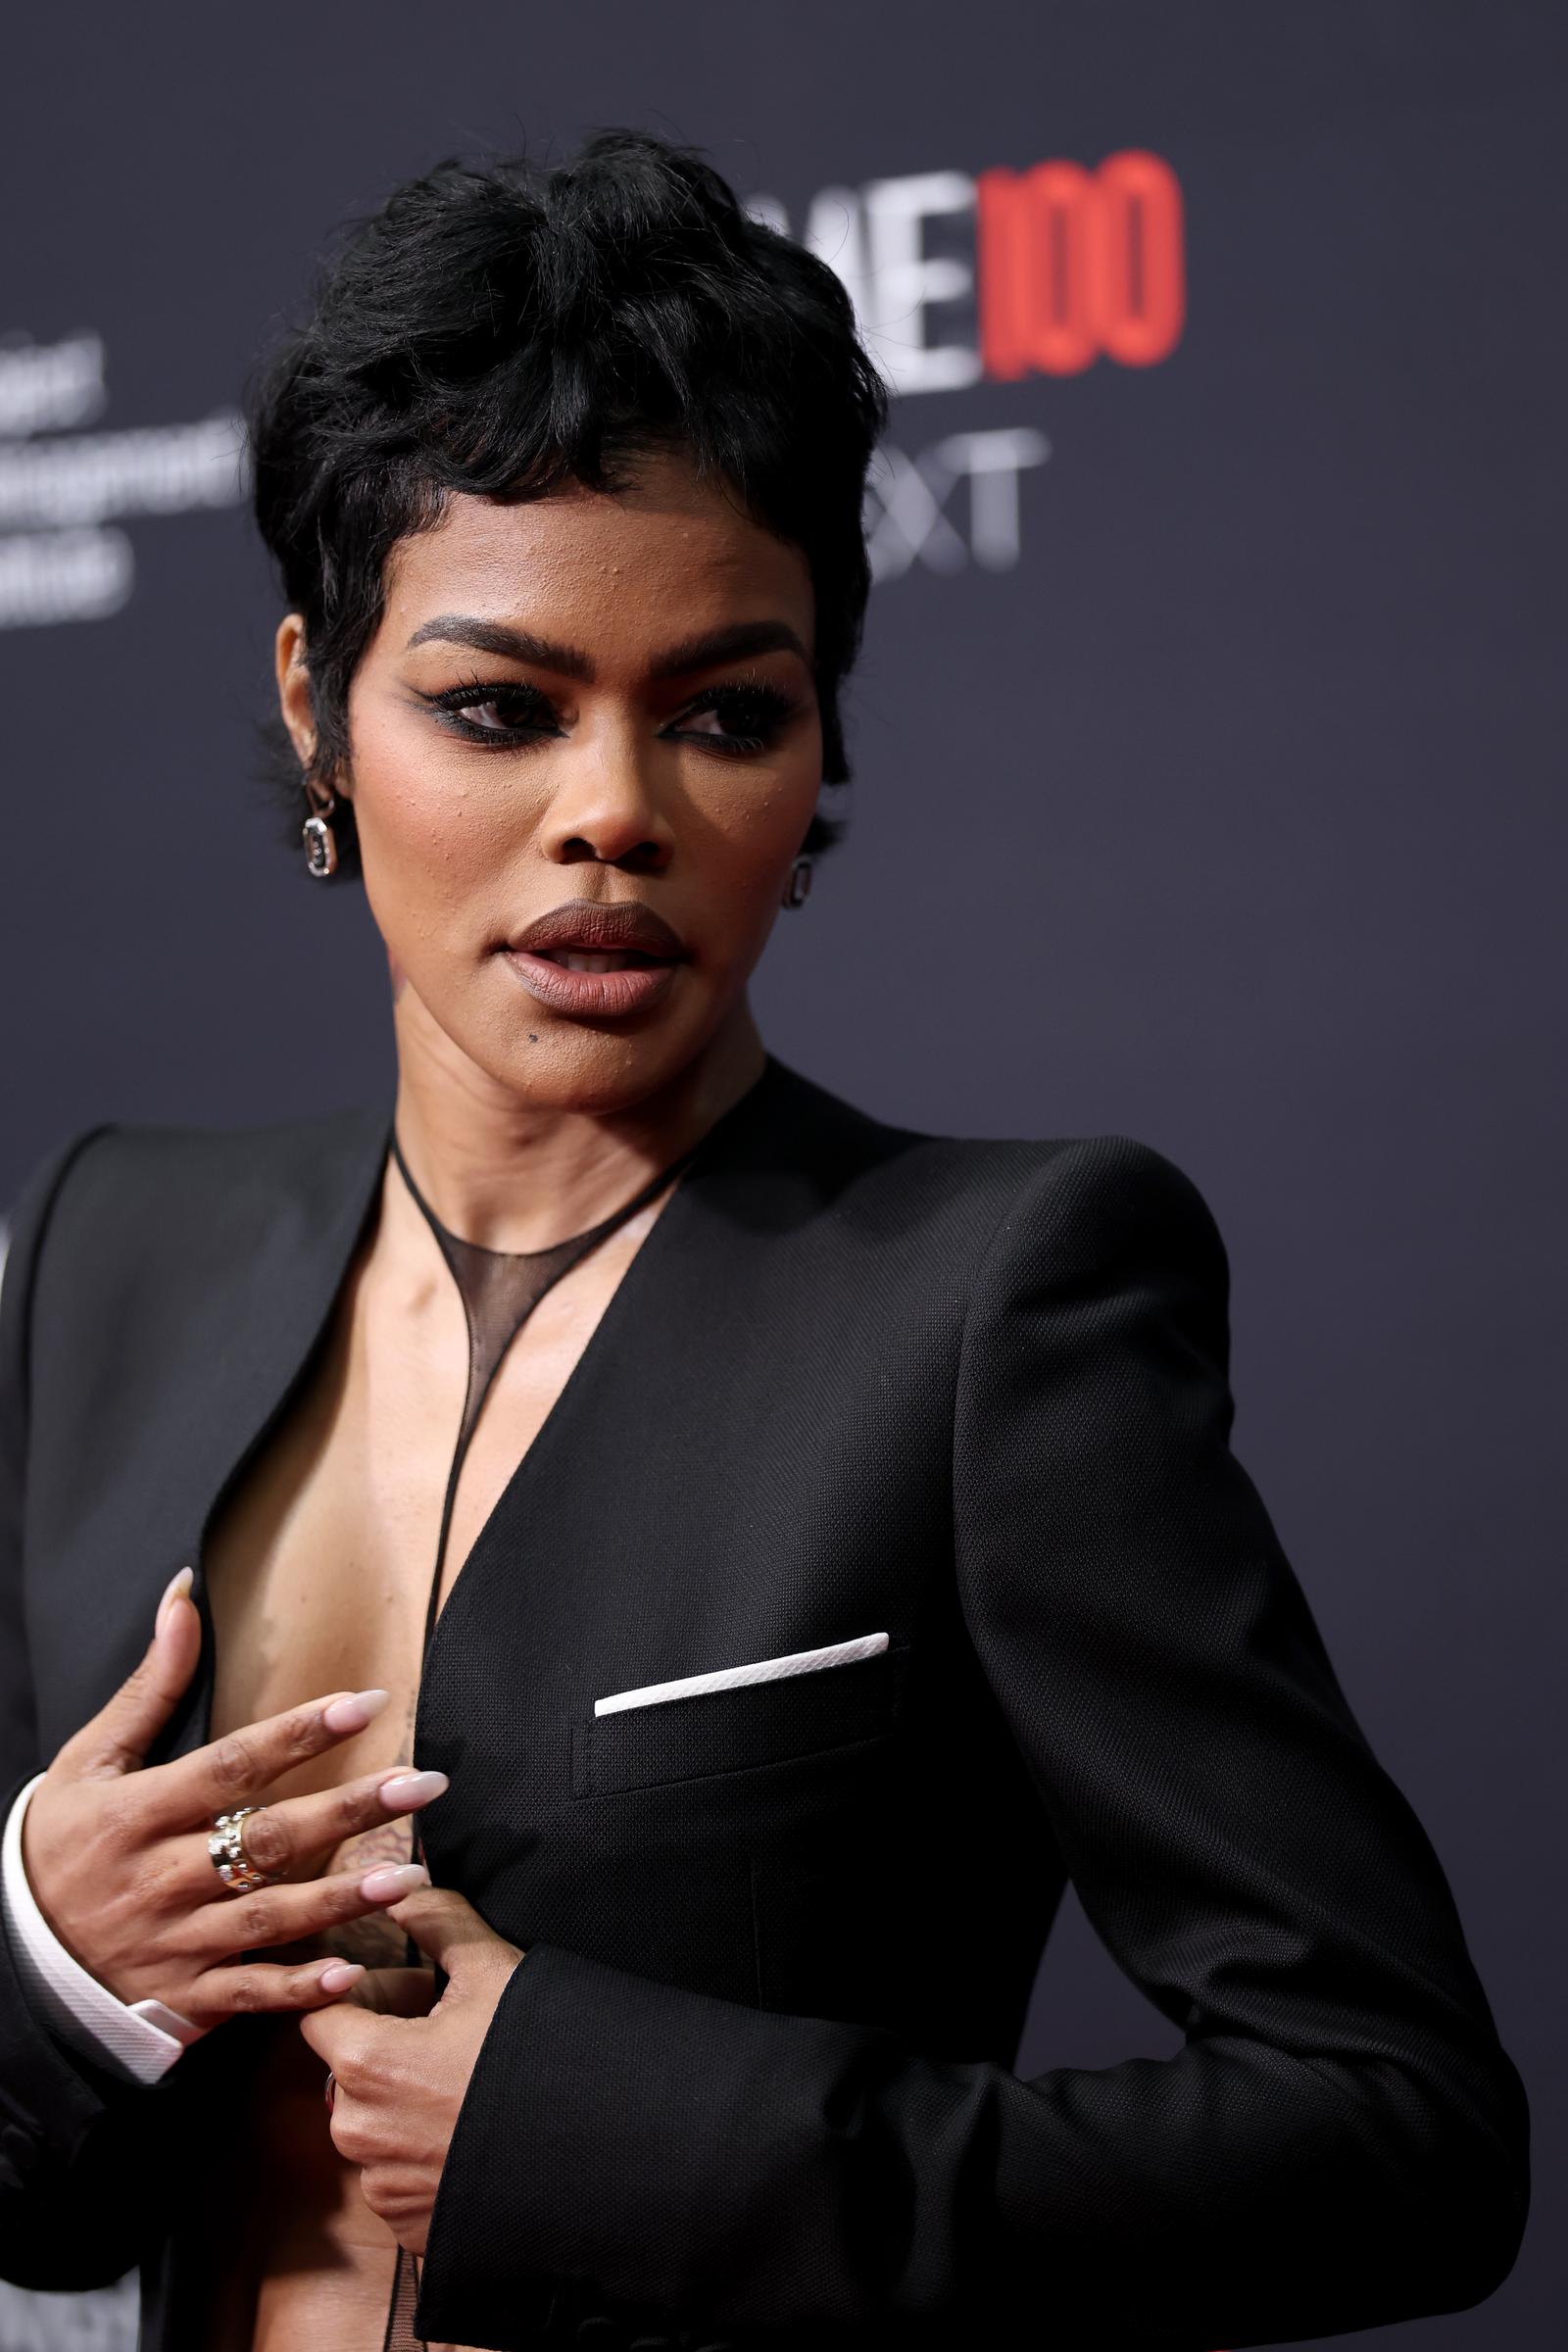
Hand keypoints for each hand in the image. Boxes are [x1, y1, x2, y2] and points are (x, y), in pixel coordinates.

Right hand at [20, 1566, 450, 2030]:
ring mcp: (175, 1940)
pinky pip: (246, 1995)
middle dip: (348, 1811)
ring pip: (268, 1919)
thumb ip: (152, 1684)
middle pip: (266, 1839)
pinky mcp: (184, 1996)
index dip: (298, 1734)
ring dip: (341, 1899)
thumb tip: (184, 1595)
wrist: (15, 1959)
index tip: (367, 1704)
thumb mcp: (89, 1760)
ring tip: (413, 1877)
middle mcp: (160, 1876)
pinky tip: (348, 1974)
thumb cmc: (60, 1843)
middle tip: (423, 1785)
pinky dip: (295, 1991)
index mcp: (138, 1812)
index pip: (230, 1765)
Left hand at [300, 1884, 523, 2255]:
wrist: (594, 2151)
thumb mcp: (491, 1969)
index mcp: (364, 2063)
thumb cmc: (535, 2055)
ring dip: (404, 2099)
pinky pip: (394, 2174)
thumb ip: (436, 1918)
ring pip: (372, 2122)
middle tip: (452, 2030)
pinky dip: (421, 2151)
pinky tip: (470, 2132)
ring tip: (466, 2083)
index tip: (407, 1992)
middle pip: (347, 2068)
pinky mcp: (405, 2226)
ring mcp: (380, 2186)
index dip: (363, 1995)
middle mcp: (357, 2131)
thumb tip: (401, 1890)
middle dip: (387, 2043)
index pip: (319, 2015)